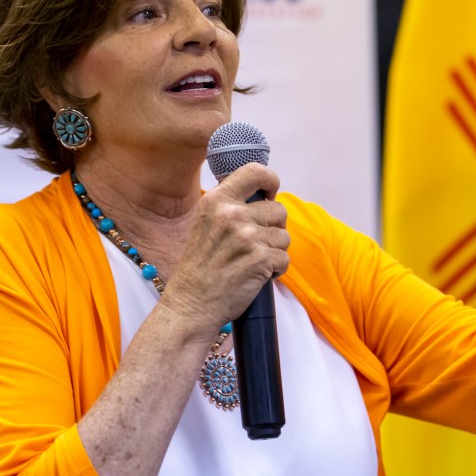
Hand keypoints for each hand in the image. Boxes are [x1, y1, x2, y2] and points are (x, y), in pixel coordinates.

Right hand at [158, 162, 289, 333]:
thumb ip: (229, 206)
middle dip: (274, 227)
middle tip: (256, 243)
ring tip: (252, 261)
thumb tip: (263, 196)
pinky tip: (257, 275)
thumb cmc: (198, 267)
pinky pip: (285, 258)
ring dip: (274, 250)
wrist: (190, 304)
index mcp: (217, 201)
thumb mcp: (204, 223)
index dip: (271, 180)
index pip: (255, 171)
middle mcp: (232, 214)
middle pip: (278, 209)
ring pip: (284, 236)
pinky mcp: (261, 259)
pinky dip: (276, 269)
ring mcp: (248, 237)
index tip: (270, 193)